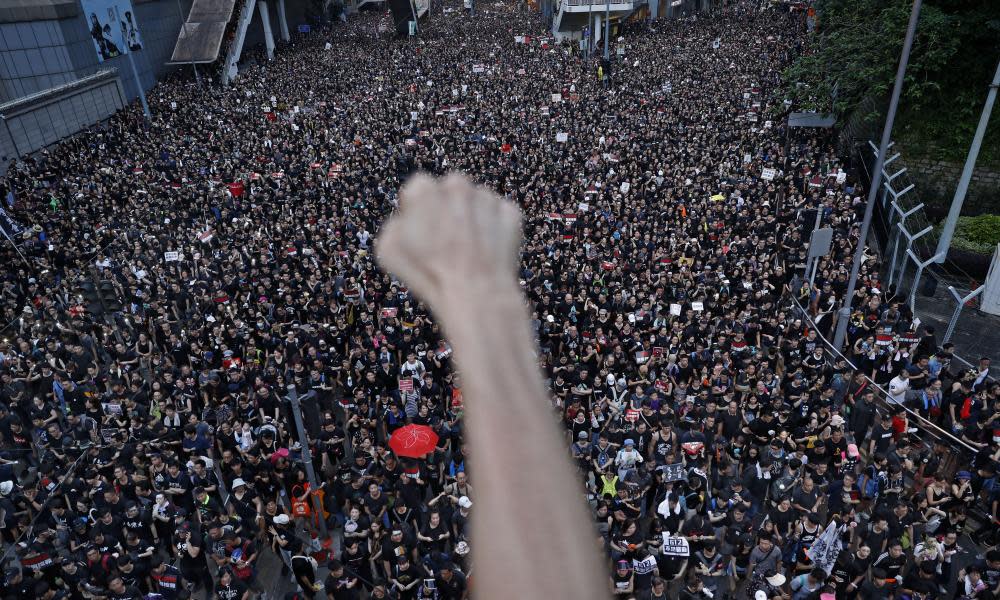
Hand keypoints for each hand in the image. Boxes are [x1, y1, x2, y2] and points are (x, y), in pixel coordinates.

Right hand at [376, 173, 521, 310]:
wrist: (475, 292)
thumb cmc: (429, 273)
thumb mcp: (388, 249)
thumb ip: (394, 224)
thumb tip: (404, 219)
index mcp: (424, 189)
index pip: (419, 189)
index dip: (418, 209)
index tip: (421, 228)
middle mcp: (457, 185)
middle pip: (450, 190)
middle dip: (447, 208)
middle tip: (447, 238)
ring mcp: (487, 198)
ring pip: (477, 201)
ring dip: (472, 217)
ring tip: (468, 248)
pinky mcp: (510, 212)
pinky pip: (499, 215)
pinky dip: (495, 228)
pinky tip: (487, 250)